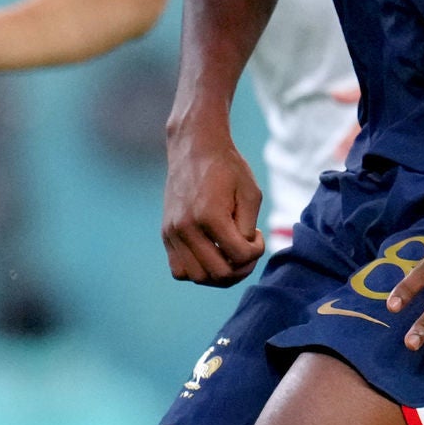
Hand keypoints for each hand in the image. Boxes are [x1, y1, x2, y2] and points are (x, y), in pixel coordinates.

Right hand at [161, 124, 265, 285]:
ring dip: (217, 274)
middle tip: (245, 249)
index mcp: (210, 215)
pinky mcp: (166, 233)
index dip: (257, 250)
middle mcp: (186, 228)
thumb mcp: (250, 194)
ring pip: (196, 277)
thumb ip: (247, 228)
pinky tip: (210, 253)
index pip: (240, 256)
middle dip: (240, 268)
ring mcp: (172, 232)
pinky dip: (197, 270)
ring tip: (228, 255)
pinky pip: (179, 269)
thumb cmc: (228, 168)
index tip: (257, 233)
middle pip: (218, 274)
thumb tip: (242, 256)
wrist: (194, 147)